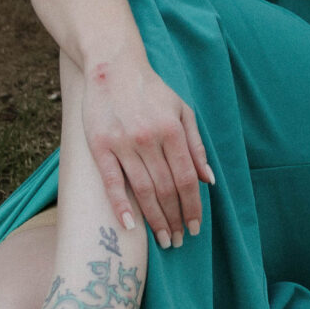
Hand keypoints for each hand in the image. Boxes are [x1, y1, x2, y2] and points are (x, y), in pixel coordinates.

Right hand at [82, 48, 213, 246]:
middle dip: (175, 218)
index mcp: (172, 129)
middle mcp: (149, 138)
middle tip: (179, 240)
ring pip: (144, 190)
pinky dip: (122, 206)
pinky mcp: (100, 147)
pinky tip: (131, 226)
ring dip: (155, 219)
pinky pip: (112, 182)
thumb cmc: (152, 91)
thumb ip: (196, 145)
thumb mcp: (182, 110)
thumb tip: (209, 179)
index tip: (196, 227)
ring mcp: (123, 143)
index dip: (193, 205)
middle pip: (166, 188)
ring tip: (163, 240)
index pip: (187, 177)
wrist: (113, 68)